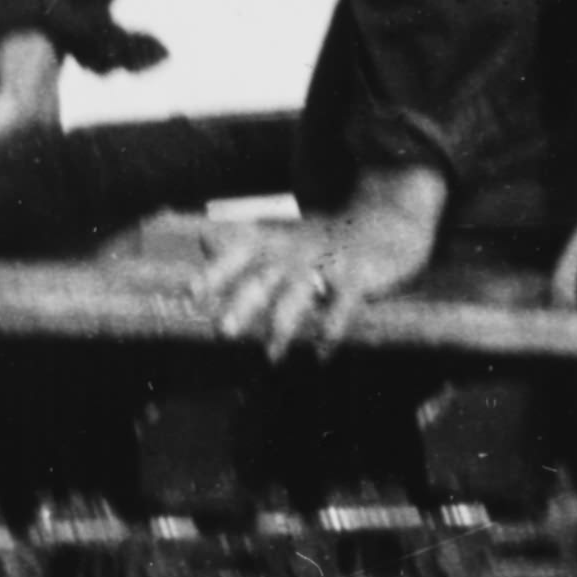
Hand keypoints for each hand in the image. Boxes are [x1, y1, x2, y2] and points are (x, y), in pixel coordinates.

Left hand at [201, 171, 445, 360]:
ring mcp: (327, 262)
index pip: (237, 253)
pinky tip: (321, 354)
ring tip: (270, 357)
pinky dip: (333, 329)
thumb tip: (202, 237)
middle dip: (243, 304)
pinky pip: (345, 305)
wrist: (387, 220)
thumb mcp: (283, 236)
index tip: (189, 295)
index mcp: (275, 241)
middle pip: (264, 277)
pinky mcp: (359, 276)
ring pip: (300, 293)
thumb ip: (242, 242)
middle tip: (223, 332)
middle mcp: (296, 250)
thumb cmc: (323, 238)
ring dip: (284, 324)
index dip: (214, 273)